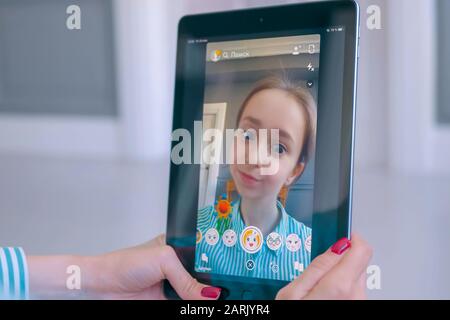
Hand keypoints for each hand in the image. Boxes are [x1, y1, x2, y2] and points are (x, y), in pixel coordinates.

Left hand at [28, 234, 220, 299]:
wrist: (102, 287)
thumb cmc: (125, 263)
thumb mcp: (162, 261)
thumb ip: (187, 278)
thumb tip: (210, 294)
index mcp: (181, 247)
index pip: (208, 254)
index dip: (222, 263)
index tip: (236, 271)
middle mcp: (180, 267)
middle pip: (207, 277)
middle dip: (219, 284)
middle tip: (232, 290)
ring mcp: (175, 286)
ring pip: (199, 294)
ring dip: (208, 298)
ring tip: (221, 299)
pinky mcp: (168, 302)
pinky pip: (188, 305)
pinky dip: (196, 306)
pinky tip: (205, 304)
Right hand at [276, 233, 371, 299]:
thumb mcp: (292, 294)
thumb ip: (316, 267)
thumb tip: (337, 247)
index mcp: (340, 287)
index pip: (362, 249)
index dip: (351, 239)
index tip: (341, 237)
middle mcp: (357, 297)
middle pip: (358, 264)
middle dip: (339, 263)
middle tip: (316, 275)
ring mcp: (360, 305)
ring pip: (355, 280)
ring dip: (339, 280)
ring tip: (317, 294)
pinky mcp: (359, 309)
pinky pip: (353, 295)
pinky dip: (341, 294)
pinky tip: (325, 302)